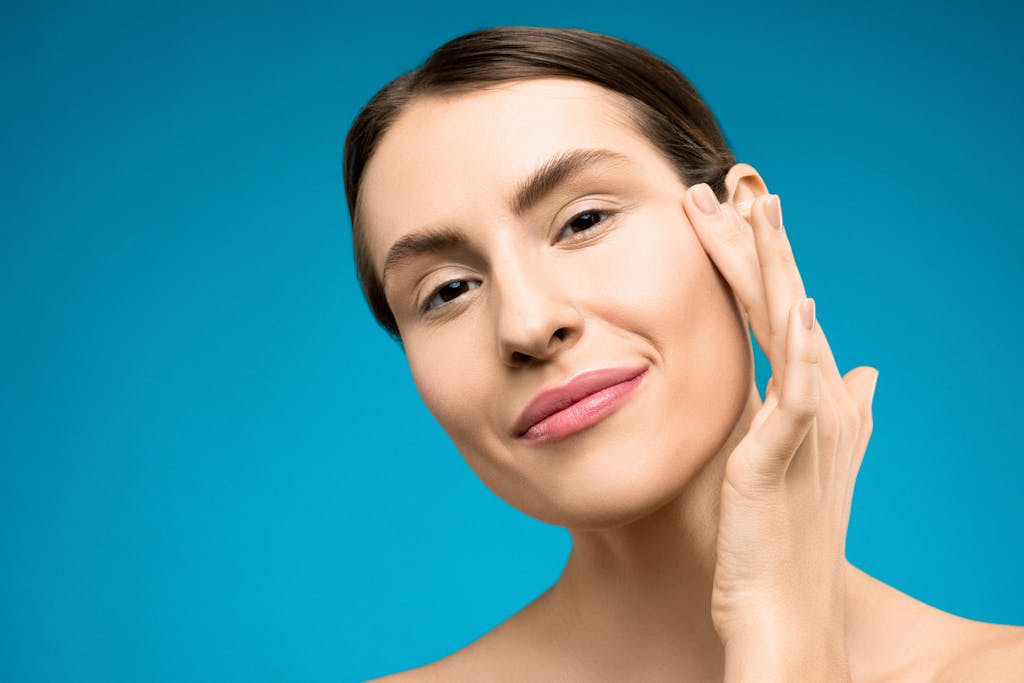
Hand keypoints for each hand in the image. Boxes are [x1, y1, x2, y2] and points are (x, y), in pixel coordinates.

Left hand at [683, 184, 878, 680]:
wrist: (781, 605)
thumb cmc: (779, 534)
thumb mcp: (800, 457)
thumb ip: (819, 409)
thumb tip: (866, 371)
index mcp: (806, 395)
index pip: (777, 308)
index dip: (755, 259)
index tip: (729, 210)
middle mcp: (817, 399)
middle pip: (781, 301)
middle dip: (756, 240)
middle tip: (732, 180)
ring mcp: (808, 423)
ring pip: (790, 326)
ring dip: (775, 266)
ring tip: (760, 207)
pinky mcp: (787, 453)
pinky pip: (798, 392)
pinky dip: (800, 348)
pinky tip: (795, 305)